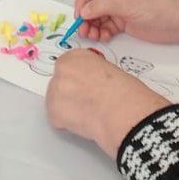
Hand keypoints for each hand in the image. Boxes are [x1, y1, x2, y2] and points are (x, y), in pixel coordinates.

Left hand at [46, 49, 167, 158]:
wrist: (123, 112)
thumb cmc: (125, 92)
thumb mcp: (110, 70)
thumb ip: (93, 72)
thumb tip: (90, 82)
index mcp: (77, 56)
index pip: (68, 64)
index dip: (78, 77)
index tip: (85, 84)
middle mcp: (63, 70)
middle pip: (60, 82)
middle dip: (71, 92)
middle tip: (87, 101)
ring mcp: (55, 92)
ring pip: (56, 100)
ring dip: (68, 107)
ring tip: (87, 113)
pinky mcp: (53, 114)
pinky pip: (56, 118)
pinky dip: (66, 122)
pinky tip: (83, 122)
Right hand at [73, 0, 178, 46]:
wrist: (175, 23)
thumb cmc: (154, 7)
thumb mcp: (127, 3)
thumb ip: (103, 5)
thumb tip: (83, 11)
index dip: (82, 1)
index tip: (80, 16)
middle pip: (90, 4)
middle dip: (85, 18)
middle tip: (84, 32)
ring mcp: (117, 9)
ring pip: (95, 18)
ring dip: (92, 27)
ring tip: (94, 37)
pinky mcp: (121, 22)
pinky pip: (104, 27)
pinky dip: (101, 33)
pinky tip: (104, 37)